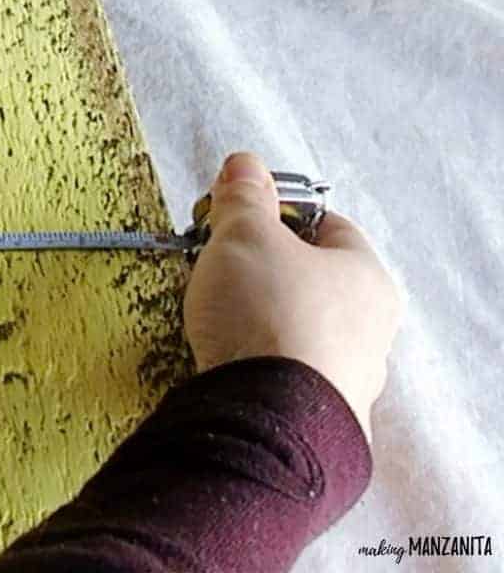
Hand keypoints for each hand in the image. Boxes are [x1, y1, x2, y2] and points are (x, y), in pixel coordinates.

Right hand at [184, 152, 400, 439]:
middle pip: (309, 279)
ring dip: (256, 317)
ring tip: (213, 314)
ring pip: (296, 328)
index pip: (328, 226)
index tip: (236, 217)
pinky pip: (282, 372)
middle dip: (260, 268)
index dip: (279, 214)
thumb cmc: (266, 311)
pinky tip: (224, 357)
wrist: (266, 419)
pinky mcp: (316, 417)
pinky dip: (254, 359)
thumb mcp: (245, 235)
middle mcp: (370, 329)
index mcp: (366, 275)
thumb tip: (244, 163)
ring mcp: (347, 378)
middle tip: (216, 264)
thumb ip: (244, 197)